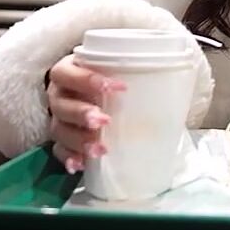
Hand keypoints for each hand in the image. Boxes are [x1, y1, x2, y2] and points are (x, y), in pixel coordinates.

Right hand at [45, 54, 125, 173]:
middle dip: (82, 113)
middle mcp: (58, 95)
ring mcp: (57, 118)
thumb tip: (172, 75)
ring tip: (101, 148)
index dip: (87, 80)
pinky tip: (81, 163)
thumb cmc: (105, 74)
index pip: (67, 74)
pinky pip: (59, 151)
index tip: (117, 87)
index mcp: (66, 71)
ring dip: (79, 140)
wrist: (88, 89)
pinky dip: (69, 157)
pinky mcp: (60, 139)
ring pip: (60, 129)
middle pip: (61, 105)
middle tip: (104, 121)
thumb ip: (131, 68)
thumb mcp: (114, 66)